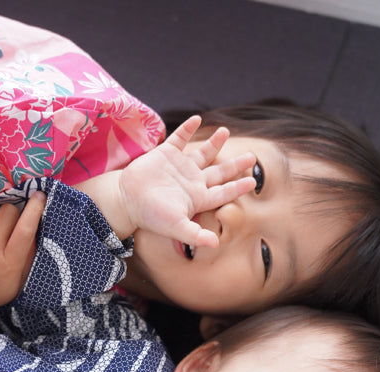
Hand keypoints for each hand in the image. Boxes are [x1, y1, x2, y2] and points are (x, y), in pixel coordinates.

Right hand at [119, 115, 255, 246]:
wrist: (126, 201)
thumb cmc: (151, 216)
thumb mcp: (176, 227)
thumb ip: (195, 235)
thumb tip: (215, 244)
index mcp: (197, 198)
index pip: (223, 192)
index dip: (238, 187)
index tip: (253, 182)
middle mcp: (191, 181)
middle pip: (219, 172)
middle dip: (235, 165)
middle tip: (252, 157)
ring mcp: (179, 167)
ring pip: (202, 153)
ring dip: (215, 143)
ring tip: (225, 131)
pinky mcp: (165, 154)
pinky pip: (179, 139)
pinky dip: (187, 128)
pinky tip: (196, 118)